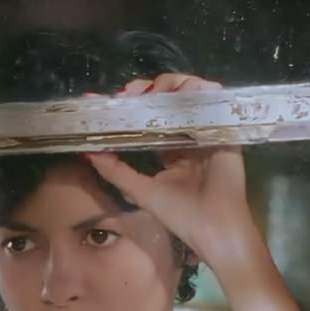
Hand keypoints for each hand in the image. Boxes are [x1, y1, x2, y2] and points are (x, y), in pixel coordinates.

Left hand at [83, 74, 259, 265]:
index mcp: (169, 149)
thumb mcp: (139, 190)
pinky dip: (196, 87)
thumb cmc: (179, 213)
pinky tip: (180, 89)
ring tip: (150, 91)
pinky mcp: (223, 126)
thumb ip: (114, 170)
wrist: (214, 227)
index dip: (129, 107)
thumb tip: (86, 151)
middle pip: (166, 100)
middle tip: (128, 93)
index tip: (106, 100)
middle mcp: (187, 135)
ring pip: (187, 93)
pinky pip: (212, 98)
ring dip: (169, 83)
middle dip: (146, 89)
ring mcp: (205, 129)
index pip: (147, 120)